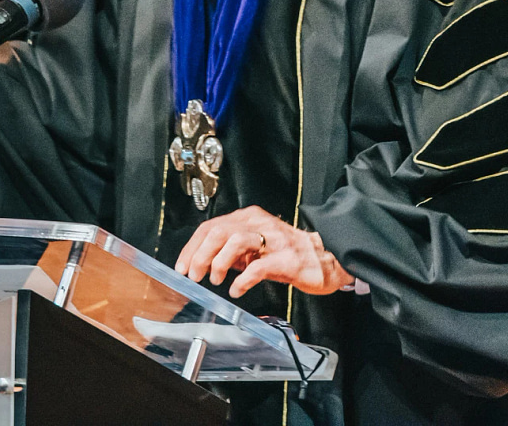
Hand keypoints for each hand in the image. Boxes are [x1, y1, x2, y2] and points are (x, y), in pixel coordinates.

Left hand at [175, 206, 350, 297]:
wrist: (326, 258)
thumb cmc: (289, 254)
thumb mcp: (256, 247)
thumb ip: (232, 251)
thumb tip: (204, 262)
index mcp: (249, 218)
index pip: (211, 226)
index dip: (192, 247)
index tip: (182, 266)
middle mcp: (259, 223)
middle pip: (219, 231)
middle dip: (200, 254)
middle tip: (194, 274)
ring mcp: (273, 240)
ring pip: (236, 240)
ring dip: (219, 262)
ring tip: (215, 279)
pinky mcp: (286, 258)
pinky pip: (258, 267)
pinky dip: (243, 279)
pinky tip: (236, 289)